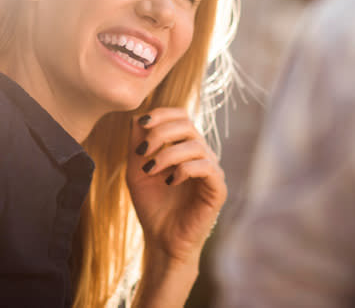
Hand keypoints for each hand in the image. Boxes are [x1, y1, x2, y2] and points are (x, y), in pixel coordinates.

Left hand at [126, 107, 226, 265]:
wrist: (162, 240)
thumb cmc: (151, 205)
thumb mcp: (137, 171)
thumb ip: (137, 145)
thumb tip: (137, 117)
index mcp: (185, 146)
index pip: (181, 116)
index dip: (163, 114)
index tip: (142, 124)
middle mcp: (201, 154)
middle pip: (188, 125)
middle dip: (161, 134)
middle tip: (142, 152)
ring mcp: (211, 170)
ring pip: (195, 145)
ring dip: (168, 154)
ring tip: (151, 171)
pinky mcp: (217, 188)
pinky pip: (206, 166)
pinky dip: (184, 169)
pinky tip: (169, 181)